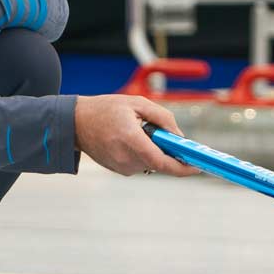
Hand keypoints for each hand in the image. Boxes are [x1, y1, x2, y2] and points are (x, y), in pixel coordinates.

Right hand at [73, 97, 200, 177]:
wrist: (76, 122)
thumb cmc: (107, 109)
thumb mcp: (138, 103)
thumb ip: (163, 118)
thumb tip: (179, 138)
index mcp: (130, 139)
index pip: (161, 161)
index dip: (182, 167)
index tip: (196, 167)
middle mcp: (125, 157)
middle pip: (159, 162)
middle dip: (167, 151)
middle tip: (164, 135)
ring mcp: (120, 166)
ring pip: (150, 163)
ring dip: (153, 150)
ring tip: (138, 132)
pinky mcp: (118, 170)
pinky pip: (140, 164)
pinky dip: (143, 153)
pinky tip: (130, 139)